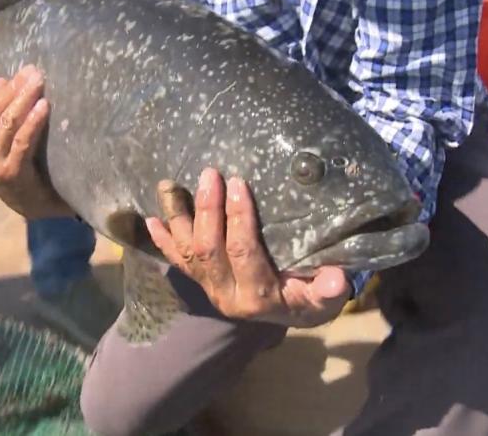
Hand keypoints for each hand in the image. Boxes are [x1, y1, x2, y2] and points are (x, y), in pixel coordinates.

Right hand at [0, 66, 73, 219]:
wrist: (33, 204)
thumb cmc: (20, 167)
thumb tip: (1, 79)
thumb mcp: (5, 139)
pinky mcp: (9, 172)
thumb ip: (0, 112)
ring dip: (26, 100)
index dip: (8, 87)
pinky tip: (43, 107)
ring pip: (9, 123)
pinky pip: (22, 141)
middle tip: (36, 72)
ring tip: (40, 83)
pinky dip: (33, 121)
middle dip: (18, 89)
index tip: (27, 70)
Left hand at [145, 168, 351, 327]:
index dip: (237, 218)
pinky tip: (151, 220)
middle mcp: (226, 295)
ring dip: (176, 218)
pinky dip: (162, 241)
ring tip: (169, 185)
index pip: (242, 252)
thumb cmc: (313, 296)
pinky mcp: (201, 281)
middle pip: (207, 249)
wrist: (296, 314)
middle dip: (206, 209)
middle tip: (208, 174)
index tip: (237, 183)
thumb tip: (337, 279)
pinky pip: (177, 261)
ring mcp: (210, 288)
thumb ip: (331, 289)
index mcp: (257, 296)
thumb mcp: (328, 296)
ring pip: (186, 252)